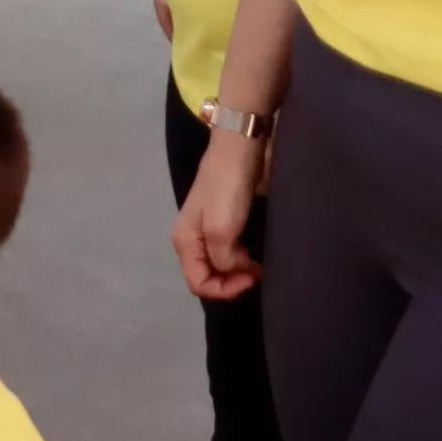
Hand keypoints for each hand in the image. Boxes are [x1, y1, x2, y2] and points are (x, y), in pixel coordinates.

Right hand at [174, 128, 268, 302]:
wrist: (238, 150)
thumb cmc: (227, 189)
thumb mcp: (221, 229)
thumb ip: (223, 258)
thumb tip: (233, 269)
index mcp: (184, 241)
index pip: (198, 284)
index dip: (224, 290)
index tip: (250, 279)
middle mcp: (191, 239)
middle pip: (207, 276)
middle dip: (231, 282)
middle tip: (256, 273)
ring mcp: (206, 230)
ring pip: (218, 266)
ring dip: (238, 272)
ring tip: (257, 265)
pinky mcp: (222, 221)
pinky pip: (228, 253)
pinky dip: (241, 260)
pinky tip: (254, 255)